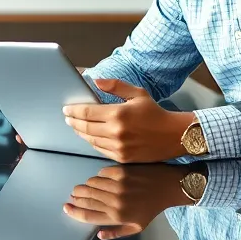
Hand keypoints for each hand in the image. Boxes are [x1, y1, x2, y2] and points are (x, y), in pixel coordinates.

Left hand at [62, 78, 192, 162]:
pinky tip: (90, 136)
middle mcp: (116, 132)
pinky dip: (92, 142)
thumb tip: (95, 81)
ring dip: (80, 132)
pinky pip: (100, 149)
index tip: (66, 109)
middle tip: (68, 117)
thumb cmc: (156, 113)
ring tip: (76, 126)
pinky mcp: (122, 157)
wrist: (174, 136)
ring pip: (90, 139)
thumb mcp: (137, 93)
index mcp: (118, 114)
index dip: (73, 111)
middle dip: (73, 121)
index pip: (86, 112)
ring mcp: (118, 147)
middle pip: (85, 127)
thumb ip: (115, 86)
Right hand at [63, 164, 190, 239]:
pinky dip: (97, 176)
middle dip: (76, 197)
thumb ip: (117, 233)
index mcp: (117, 216)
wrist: (166, 187)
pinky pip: (100, 173)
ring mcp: (117, 185)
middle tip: (73, 196)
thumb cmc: (151, 209)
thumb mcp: (136, 227)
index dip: (74, 212)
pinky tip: (99, 179)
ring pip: (90, 184)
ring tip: (84, 188)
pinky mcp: (120, 172)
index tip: (67, 208)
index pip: (87, 215)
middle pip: (85, 199)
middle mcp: (115, 201)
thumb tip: (99, 235)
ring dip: (85, 186)